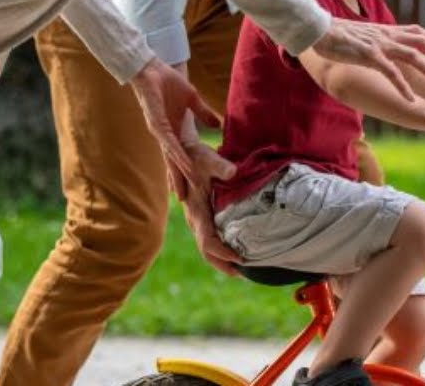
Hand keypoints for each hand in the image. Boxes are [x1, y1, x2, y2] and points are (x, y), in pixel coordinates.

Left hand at [129, 58, 221, 181]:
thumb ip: (203, 113)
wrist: (152, 69)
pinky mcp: (157, 124)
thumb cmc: (168, 83)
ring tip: (188, 187)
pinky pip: (169, 144)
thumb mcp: (192, 99)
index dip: (185, 170)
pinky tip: (184, 165)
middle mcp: (166, 135)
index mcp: (175, 130)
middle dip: (179, 180)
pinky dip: (177, 155)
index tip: (192, 187)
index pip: (181, 154)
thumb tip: (217, 124)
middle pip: (174, 161)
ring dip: (179, 172)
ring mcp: (161, 131)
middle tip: (186, 200)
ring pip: (171, 156)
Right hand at [173, 140, 241, 275]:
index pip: (207, 240)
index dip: (223, 253)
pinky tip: (235, 252)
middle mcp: (194, 219)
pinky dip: (221, 250)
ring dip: (222, 261)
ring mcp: (196, 220)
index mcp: (195, 211)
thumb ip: (219, 165)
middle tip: (244, 274)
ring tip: (241, 270)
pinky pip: (209, 239)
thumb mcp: (207, 158)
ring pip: (207, 248)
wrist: (180, 151)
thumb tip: (233, 171)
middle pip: (206, 251)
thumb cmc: (195, 155)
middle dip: (223, 264)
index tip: (240, 259)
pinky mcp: (201, 217)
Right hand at [310, 18, 424, 100]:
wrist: (318, 29)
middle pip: (420, 42)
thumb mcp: (362, 36)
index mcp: (386, 31)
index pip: (416, 31)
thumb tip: (382, 49)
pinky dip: (402, 86)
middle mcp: (387, 35)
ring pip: (412, 56)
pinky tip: (410, 98)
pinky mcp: (369, 55)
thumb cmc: (337, 34)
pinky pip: (391, 72)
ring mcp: (379, 45)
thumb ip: (376, 41)